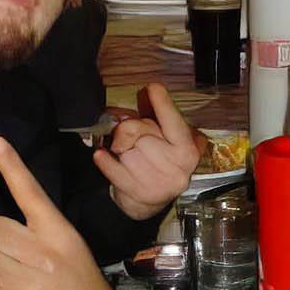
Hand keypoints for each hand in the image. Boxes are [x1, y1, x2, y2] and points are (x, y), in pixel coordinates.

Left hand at [94, 83, 199, 220]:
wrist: (149, 202)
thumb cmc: (157, 163)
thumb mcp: (164, 141)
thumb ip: (156, 122)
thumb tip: (142, 101)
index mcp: (187, 151)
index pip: (173, 123)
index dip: (163, 104)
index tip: (154, 87)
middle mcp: (178, 168)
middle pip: (141, 134)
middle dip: (130, 132)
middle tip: (129, 138)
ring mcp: (159, 184)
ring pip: (126, 151)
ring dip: (121, 150)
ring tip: (126, 155)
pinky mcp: (140, 194)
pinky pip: (114, 169)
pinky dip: (105, 161)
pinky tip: (101, 155)